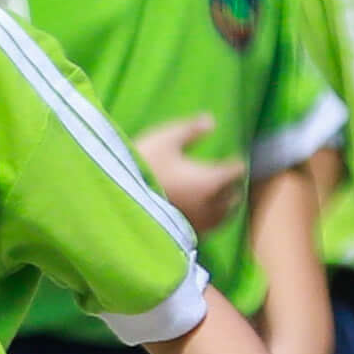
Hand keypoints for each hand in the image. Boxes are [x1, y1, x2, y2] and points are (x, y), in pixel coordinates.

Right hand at [133, 116, 247, 234]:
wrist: (117, 202)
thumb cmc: (142, 166)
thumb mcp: (164, 140)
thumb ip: (190, 130)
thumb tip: (209, 120)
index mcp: (211, 179)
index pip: (237, 170)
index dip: (233, 162)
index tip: (229, 157)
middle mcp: (211, 203)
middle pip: (235, 193)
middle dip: (231, 184)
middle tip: (224, 175)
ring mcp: (200, 221)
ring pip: (225, 214)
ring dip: (224, 203)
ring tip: (216, 195)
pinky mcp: (187, 233)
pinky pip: (209, 227)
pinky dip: (211, 218)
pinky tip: (201, 211)